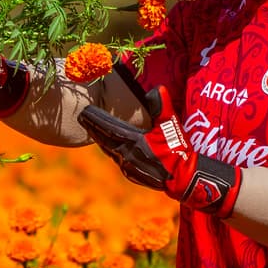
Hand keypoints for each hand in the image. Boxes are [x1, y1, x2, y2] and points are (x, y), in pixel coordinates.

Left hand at [77, 86, 241, 215]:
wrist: (184, 179)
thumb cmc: (179, 151)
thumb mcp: (172, 127)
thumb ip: (163, 107)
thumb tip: (157, 89)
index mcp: (134, 142)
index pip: (109, 129)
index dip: (96, 120)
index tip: (84, 112)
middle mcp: (127, 156)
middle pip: (105, 140)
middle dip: (93, 128)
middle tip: (82, 119)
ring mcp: (128, 167)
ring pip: (109, 150)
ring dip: (100, 139)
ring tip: (92, 130)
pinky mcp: (132, 175)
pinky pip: (116, 159)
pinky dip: (110, 150)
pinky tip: (109, 146)